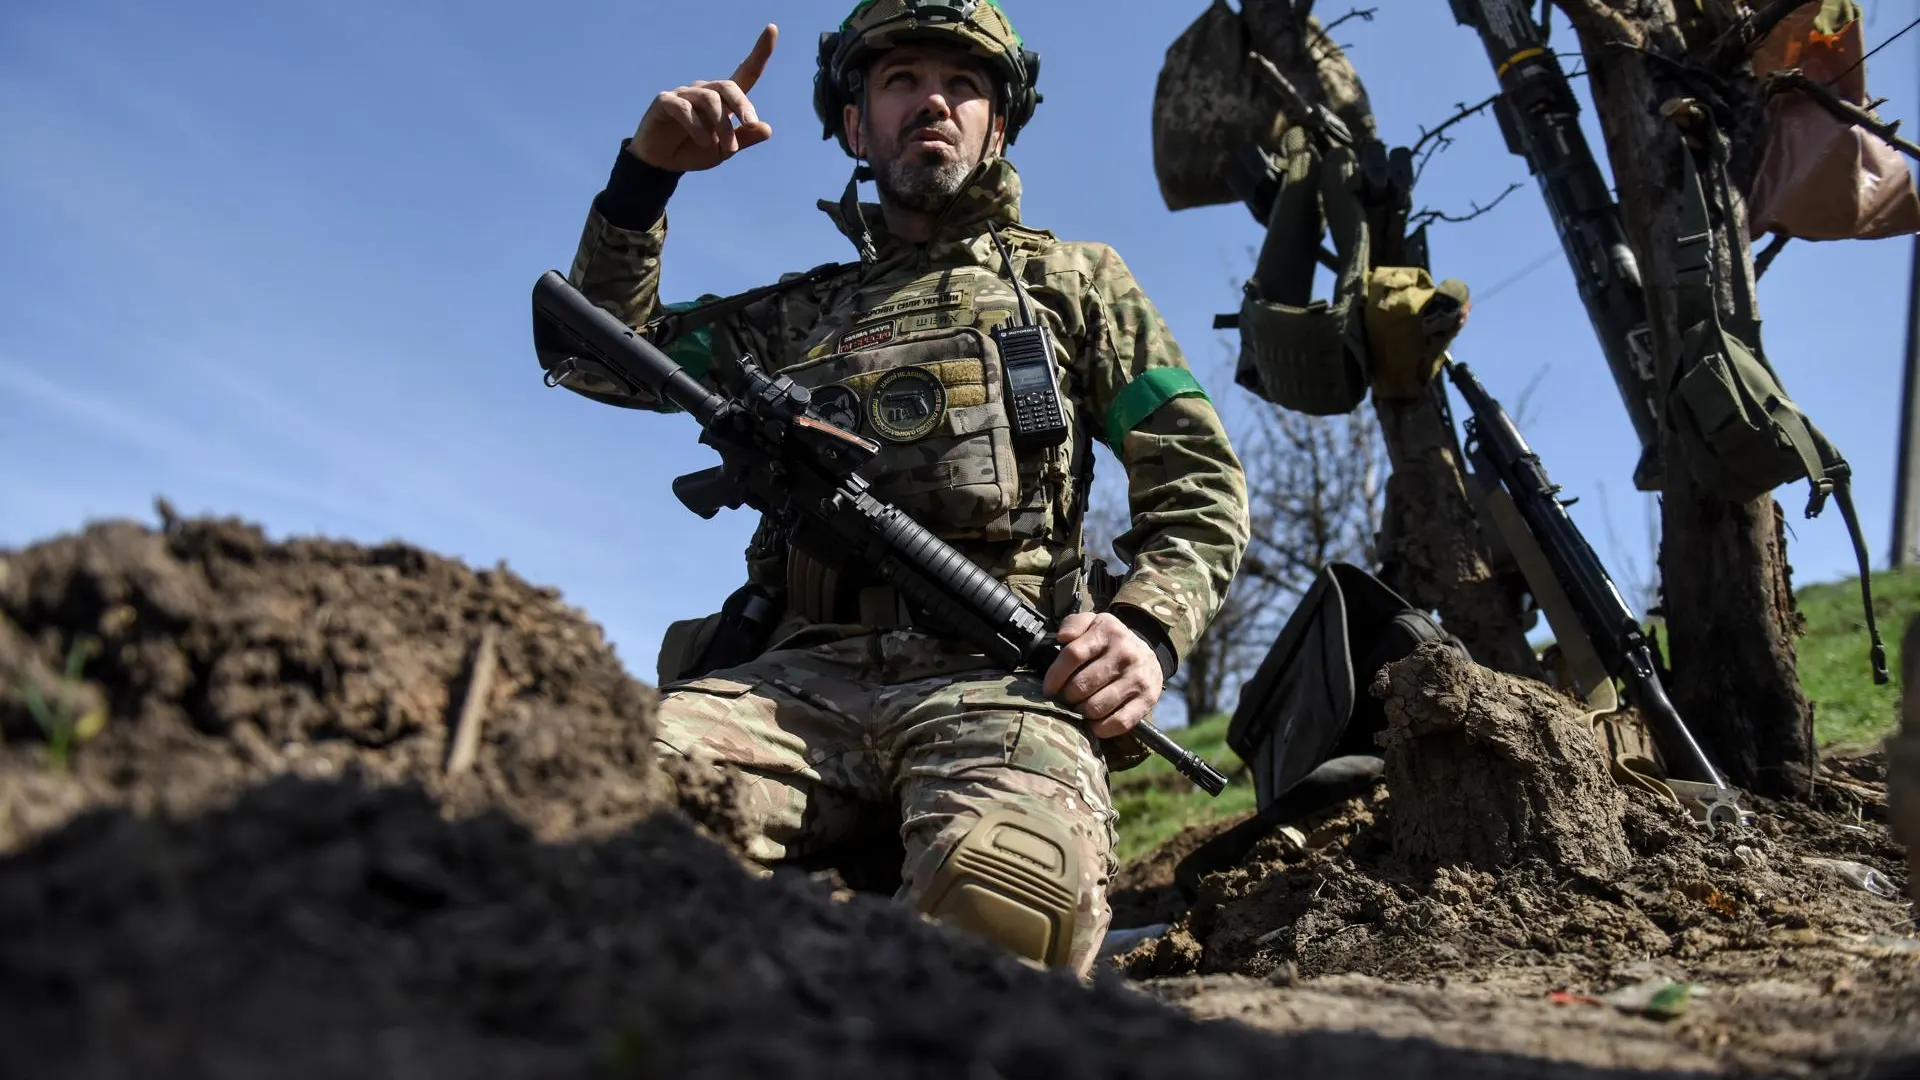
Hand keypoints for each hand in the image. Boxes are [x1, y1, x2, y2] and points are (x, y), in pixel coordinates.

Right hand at [629, 24, 777, 171]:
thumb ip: (743, 139)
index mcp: (724, 100)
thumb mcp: (723, 150)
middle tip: (750, 125)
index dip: (760, 52)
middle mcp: (705, 91)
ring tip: (724, 147)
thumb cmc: (694, 150)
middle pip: (728, 86)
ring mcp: (684, 94)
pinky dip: (697, 127)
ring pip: (710, 100)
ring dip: (722, 125)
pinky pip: (684, 108)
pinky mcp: (665, 101)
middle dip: (742, 105)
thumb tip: (767, 128)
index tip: (773, 28)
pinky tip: (703, 141)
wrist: (663, 163)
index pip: (746, 72)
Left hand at [1041, 612, 1165, 739]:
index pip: (1072, 654)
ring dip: (1080, 713)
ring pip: (1096, 707)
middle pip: (1082, 685)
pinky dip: (1101, 728)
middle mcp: (1125, 653)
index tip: (1048, 689)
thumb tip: (1062, 637)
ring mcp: (1137, 678)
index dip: (1054, 676)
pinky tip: (1093, 724)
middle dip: (1066, 697)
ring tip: (1077, 709)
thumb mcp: (1092, 623)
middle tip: (1064, 700)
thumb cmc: (1110, 642)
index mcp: (1107, 631)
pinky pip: (1119, 722)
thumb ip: (1073, 624)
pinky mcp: (1147, 699)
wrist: (1148, 655)